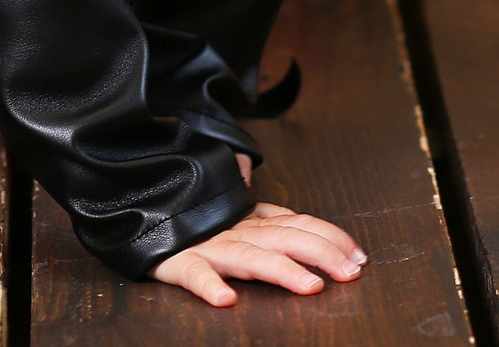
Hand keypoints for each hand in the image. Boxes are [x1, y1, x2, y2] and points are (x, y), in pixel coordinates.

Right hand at [150, 203, 367, 306]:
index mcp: (252, 221)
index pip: (301, 224)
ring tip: (310, 286)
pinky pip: (195, 275)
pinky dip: (210, 286)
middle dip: (323, 254)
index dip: (332, 238)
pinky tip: (227, 300)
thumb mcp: (232, 210)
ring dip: (283, 271)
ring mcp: (210, 247)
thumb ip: (261, 207)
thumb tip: (284, 197)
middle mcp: (237, 232)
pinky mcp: (179, 263)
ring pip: (252, 257)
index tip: (359, 258)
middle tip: (350, 273)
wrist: (140, 216)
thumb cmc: (193, 222)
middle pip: (288, 238)